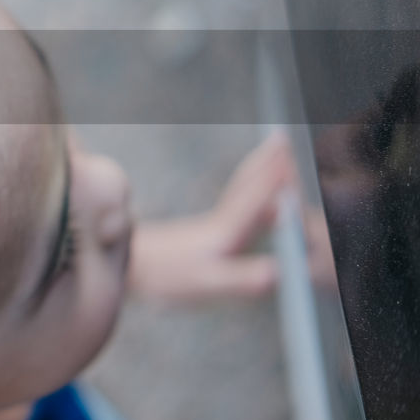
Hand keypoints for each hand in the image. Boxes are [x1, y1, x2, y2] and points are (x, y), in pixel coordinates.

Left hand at [128, 133, 295, 302]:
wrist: (124, 267)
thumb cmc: (164, 277)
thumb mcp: (208, 283)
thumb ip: (244, 277)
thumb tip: (281, 270)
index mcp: (226, 232)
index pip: (257, 199)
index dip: (277, 181)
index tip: (294, 160)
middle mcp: (219, 223)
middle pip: (248, 186)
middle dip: (268, 162)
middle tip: (281, 136)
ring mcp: (208, 227)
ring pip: (239, 191)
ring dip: (257, 171)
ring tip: (270, 155)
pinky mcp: (199, 234)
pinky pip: (232, 203)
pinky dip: (246, 189)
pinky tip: (244, 197)